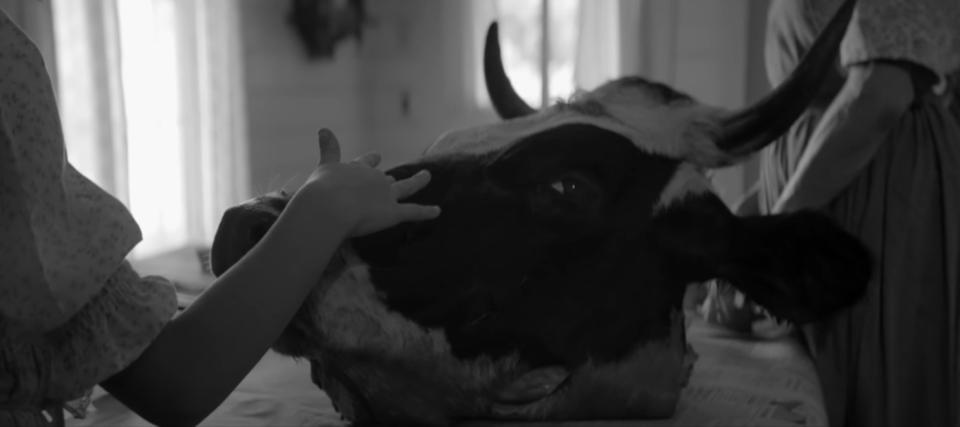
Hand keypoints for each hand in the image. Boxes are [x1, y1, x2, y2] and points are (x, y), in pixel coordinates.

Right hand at [294, 129, 440, 236]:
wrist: (329, 206)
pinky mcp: (393, 212)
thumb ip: (327, 149)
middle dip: (388, 179)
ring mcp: (386, 195)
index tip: (378, 156)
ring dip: (418, 181)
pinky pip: (414, 212)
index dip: (371, 160)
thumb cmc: (320, 191)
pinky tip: (438, 211)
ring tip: (427, 175)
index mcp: (356, 169)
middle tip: (393, 177)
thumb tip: (323, 127)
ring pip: (407, 187)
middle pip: (385, 178)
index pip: (365, 163)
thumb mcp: (323, 167)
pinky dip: (427, 212)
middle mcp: (374, 179)